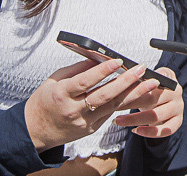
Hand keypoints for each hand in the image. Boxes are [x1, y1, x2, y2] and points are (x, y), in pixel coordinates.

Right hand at [25, 59, 163, 151]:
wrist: (36, 130)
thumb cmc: (46, 99)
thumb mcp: (55, 79)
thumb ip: (78, 69)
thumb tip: (100, 57)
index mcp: (61, 94)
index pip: (85, 82)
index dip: (102, 71)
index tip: (118, 61)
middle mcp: (74, 110)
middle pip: (104, 95)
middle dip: (125, 81)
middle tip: (141, 69)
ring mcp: (84, 122)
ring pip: (113, 106)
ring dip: (134, 93)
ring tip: (150, 82)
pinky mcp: (91, 129)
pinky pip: (110, 113)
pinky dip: (125, 102)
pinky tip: (139, 93)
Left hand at [114, 66, 183, 137]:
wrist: (167, 101)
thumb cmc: (153, 89)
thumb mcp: (150, 79)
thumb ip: (144, 76)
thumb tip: (134, 71)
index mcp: (169, 80)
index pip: (152, 83)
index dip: (136, 88)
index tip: (119, 90)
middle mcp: (177, 94)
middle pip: (152, 100)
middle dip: (130, 104)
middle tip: (114, 107)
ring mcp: (178, 109)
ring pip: (156, 116)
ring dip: (134, 119)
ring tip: (118, 121)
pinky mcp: (177, 122)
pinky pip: (164, 131)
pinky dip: (149, 132)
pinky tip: (135, 131)